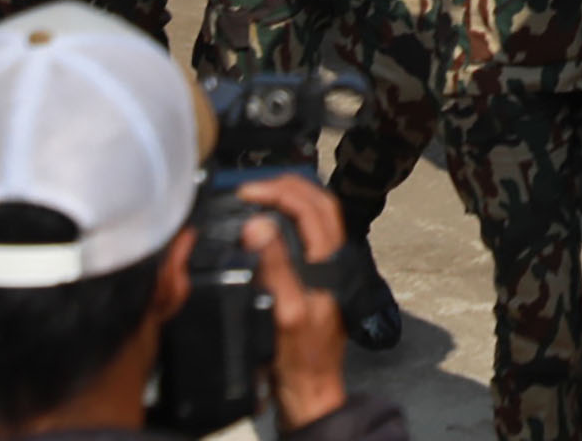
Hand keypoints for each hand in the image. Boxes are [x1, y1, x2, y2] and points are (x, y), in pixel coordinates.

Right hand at [225, 174, 350, 430]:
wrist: (310, 393)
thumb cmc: (300, 358)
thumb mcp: (285, 311)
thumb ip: (276, 267)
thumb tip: (258, 224)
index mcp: (332, 262)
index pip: (313, 207)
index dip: (281, 191)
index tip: (247, 192)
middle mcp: (334, 260)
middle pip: (320, 205)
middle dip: (288, 187)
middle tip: (251, 188)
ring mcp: (326, 270)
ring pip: (317, 218)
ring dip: (290, 200)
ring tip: (257, 197)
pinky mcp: (315, 282)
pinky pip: (306, 238)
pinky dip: (288, 221)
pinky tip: (266, 227)